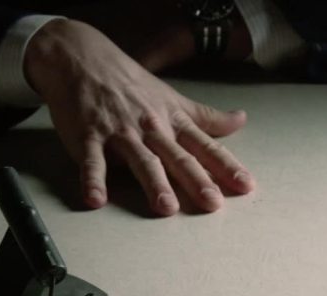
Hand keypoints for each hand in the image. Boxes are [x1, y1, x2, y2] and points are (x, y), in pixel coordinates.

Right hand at [23, 19, 255, 214]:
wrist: (80, 58)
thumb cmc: (129, 83)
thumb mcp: (172, 98)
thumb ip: (206, 117)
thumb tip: (241, 120)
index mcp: (171, 120)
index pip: (204, 146)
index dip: (226, 166)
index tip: (246, 185)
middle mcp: (150, 127)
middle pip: (177, 157)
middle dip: (196, 180)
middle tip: (212, 204)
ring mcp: (119, 132)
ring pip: (140, 160)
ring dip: (154, 183)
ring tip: (166, 208)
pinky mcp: (87, 136)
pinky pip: (91, 161)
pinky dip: (93, 180)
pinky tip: (96, 199)